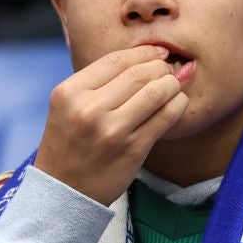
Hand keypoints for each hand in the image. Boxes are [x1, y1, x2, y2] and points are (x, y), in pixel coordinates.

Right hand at [33, 46, 188, 203]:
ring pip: (157, 92)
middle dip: (161, 67)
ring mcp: (112, 130)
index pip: (116, 60)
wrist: (64, 191)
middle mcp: (89, 109)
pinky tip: (177, 102)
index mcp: (69, 92)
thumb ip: (98, 83)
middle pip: (140, 73)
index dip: (144, 52)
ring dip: (172, 84)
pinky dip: (178, 104)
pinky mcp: (133, 149)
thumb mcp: (68, 107)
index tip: (158, 52)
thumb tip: (145, 57)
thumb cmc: (70, 144)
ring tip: (173, 85)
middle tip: (168, 70)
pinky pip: (167, 116)